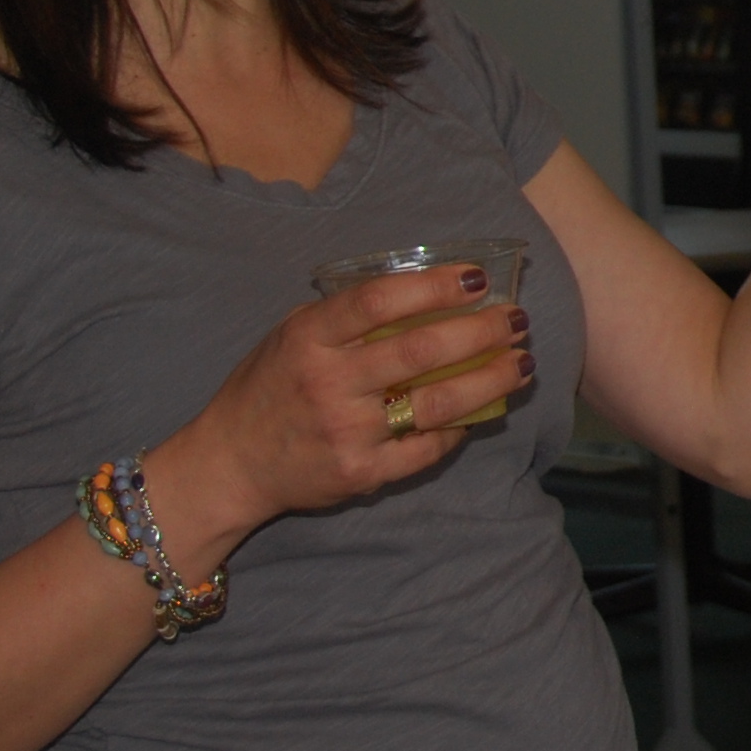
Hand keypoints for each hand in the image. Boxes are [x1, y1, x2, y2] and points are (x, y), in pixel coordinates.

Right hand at [146, 268, 530, 549]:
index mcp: (308, 338)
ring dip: (488, 380)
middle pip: (420, 351)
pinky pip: (426, 448)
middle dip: (480, 331)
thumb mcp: (291, 335)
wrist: (230, 464)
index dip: (433, 286)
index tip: (476, 277)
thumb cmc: (267, 388)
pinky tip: (482, 410)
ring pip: (436, 403)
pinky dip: (459, 429)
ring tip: (520, 363)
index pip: (377, 301)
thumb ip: (344, 316)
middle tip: (516, 319)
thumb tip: (424, 289)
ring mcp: (346, 431)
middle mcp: (328, 383)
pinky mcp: (361, 473)